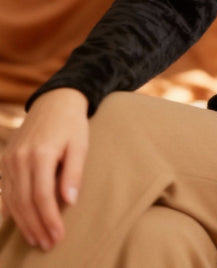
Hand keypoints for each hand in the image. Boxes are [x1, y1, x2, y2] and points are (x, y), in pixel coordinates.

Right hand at [0, 88, 88, 250]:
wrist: (55, 100)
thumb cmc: (72, 124)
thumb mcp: (80, 144)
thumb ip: (74, 172)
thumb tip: (69, 202)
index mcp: (41, 154)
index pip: (42, 196)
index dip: (49, 219)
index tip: (58, 236)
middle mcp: (20, 158)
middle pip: (24, 202)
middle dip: (36, 226)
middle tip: (48, 244)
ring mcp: (9, 159)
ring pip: (12, 199)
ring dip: (23, 222)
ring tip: (36, 239)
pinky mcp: (6, 160)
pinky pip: (4, 191)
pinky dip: (10, 209)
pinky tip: (18, 223)